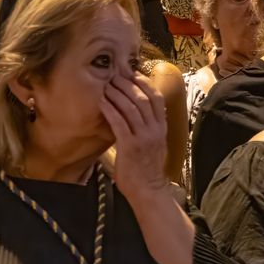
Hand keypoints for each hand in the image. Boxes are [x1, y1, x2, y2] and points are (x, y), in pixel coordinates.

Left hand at [101, 68, 170, 198]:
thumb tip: (136, 114)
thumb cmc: (147, 168)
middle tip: (115, 75)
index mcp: (162, 128)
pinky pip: (119, 123)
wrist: (148, 189)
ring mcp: (144, 137)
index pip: (157, 98)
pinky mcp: (130, 146)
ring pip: (131, 108)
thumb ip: (148, 128)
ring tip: (107, 85)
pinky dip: (110, 110)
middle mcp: (155, 130)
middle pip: (143, 99)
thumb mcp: (154, 144)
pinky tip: (102, 102)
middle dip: (128, 84)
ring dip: (117, 94)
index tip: (132, 74)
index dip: (145, 83)